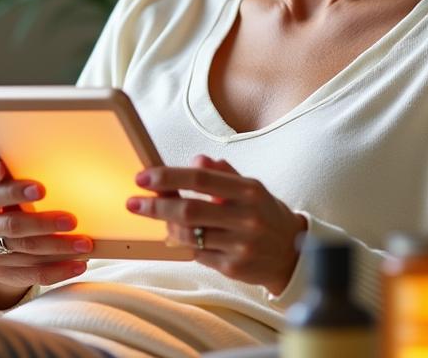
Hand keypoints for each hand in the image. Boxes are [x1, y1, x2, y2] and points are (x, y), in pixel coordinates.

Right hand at [0, 143, 92, 294]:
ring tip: (85, 242)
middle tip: (69, 217)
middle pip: (5, 216)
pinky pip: (29, 271)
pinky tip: (79, 264)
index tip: (2, 169)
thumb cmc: (12, 187)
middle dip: (38, 218)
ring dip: (57, 244)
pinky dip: (57, 268)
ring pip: (21, 244)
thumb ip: (6, 151)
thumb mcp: (10, 167)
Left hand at [127, 154, 306, 294]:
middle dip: (155, 205)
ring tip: (158, 218)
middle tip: (133, 202)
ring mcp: (240, 244)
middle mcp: (246, 217)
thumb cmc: (266, 215)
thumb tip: (196, 160)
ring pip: (189, 235)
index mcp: (249, 191)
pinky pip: (197, 254)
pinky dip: (184, 244)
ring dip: (167, 226)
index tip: (143, 178)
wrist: (294, 254)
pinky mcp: (233, 268)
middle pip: (189, 209)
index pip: (200, 178)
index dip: (168, 177)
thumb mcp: (252, 189)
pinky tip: (178, 236)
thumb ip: (223, 173)